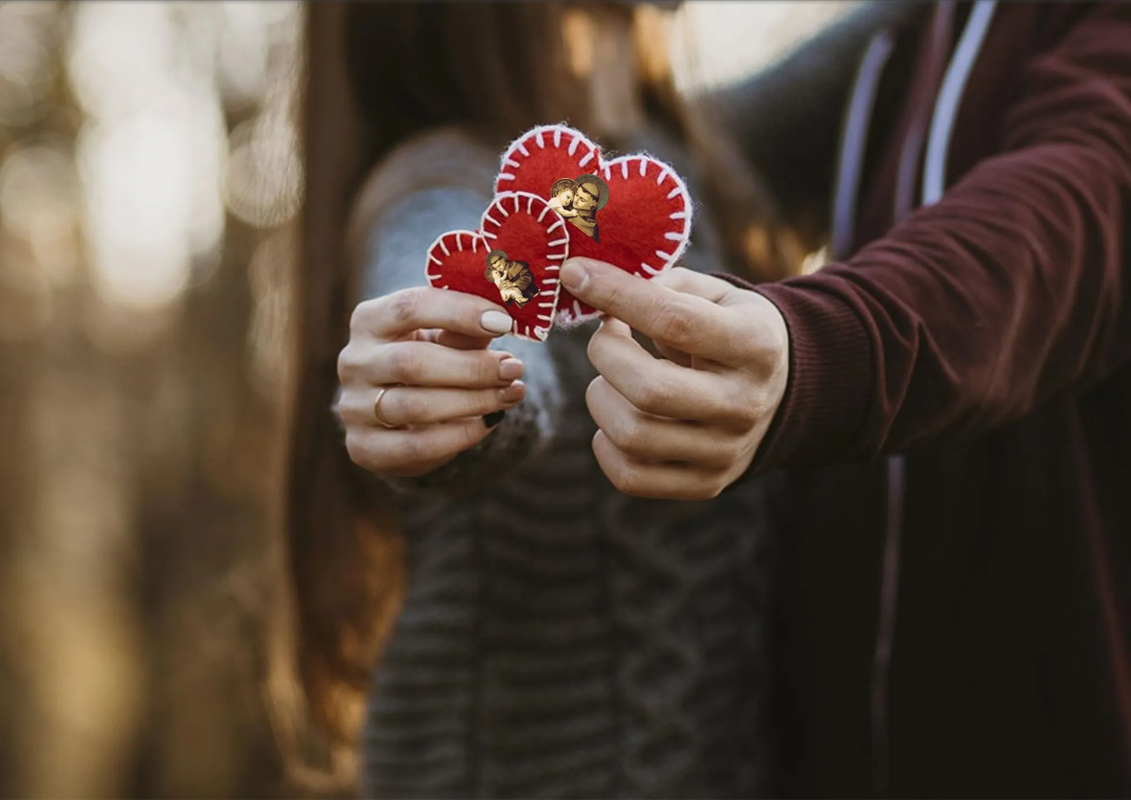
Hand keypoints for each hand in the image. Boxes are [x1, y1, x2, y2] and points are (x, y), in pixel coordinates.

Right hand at [335, 287, 524, 477]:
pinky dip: (459, 436)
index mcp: (369, 321)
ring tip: (511, 394)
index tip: (504, 323)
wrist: (395, 413)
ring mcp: (353, 407)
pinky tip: (488, 422)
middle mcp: (353, 361)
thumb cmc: (426, 360)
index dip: (459, 312)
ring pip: (416, 407)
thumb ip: (466, 331)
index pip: (409, 307)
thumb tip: (502, 325)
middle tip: (514, 369)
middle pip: (412, 363)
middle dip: (472, 368)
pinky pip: (417, 446)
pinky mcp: (363, 447)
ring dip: (473, 402)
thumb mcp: (443, 338)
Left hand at [560, 258, 789, 499]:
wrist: (781, 394)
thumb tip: (591, 284)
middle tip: (605, 337)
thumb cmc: (731, 330)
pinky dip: (604, 445)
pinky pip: (630, 477)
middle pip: (649, 389)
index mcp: (753, 344)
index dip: (616, 295)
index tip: (575, 273)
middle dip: (605, 354)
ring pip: (632, 435)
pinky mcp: (706, 484)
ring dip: (601, 398)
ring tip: (610, 379)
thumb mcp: (716, 295)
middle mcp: (744, 403)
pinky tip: (615, 416)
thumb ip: (661, 286)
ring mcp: (726, 451)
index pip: (674, 321)